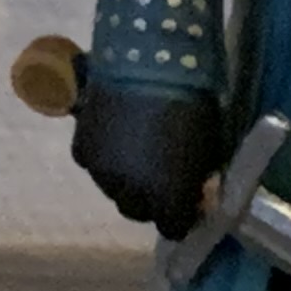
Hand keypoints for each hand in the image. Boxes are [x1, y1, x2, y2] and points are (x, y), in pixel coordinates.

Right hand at [71, 80, 225, 236]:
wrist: (148, 62)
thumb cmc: (194, 102)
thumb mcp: (209, 145)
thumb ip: (200, 175)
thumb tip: (197, 189)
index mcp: (166, 197)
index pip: (174, 228)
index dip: (182, 216)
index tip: (189, 200)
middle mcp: (129, 194)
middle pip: (139, 211)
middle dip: (153, 200)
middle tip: (164, 176)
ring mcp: (101, 173)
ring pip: (114, 189)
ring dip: (127, 179)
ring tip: (139, 149)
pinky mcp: (81, 150)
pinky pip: (96, 165)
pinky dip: (107, 157)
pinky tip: (118, 133)